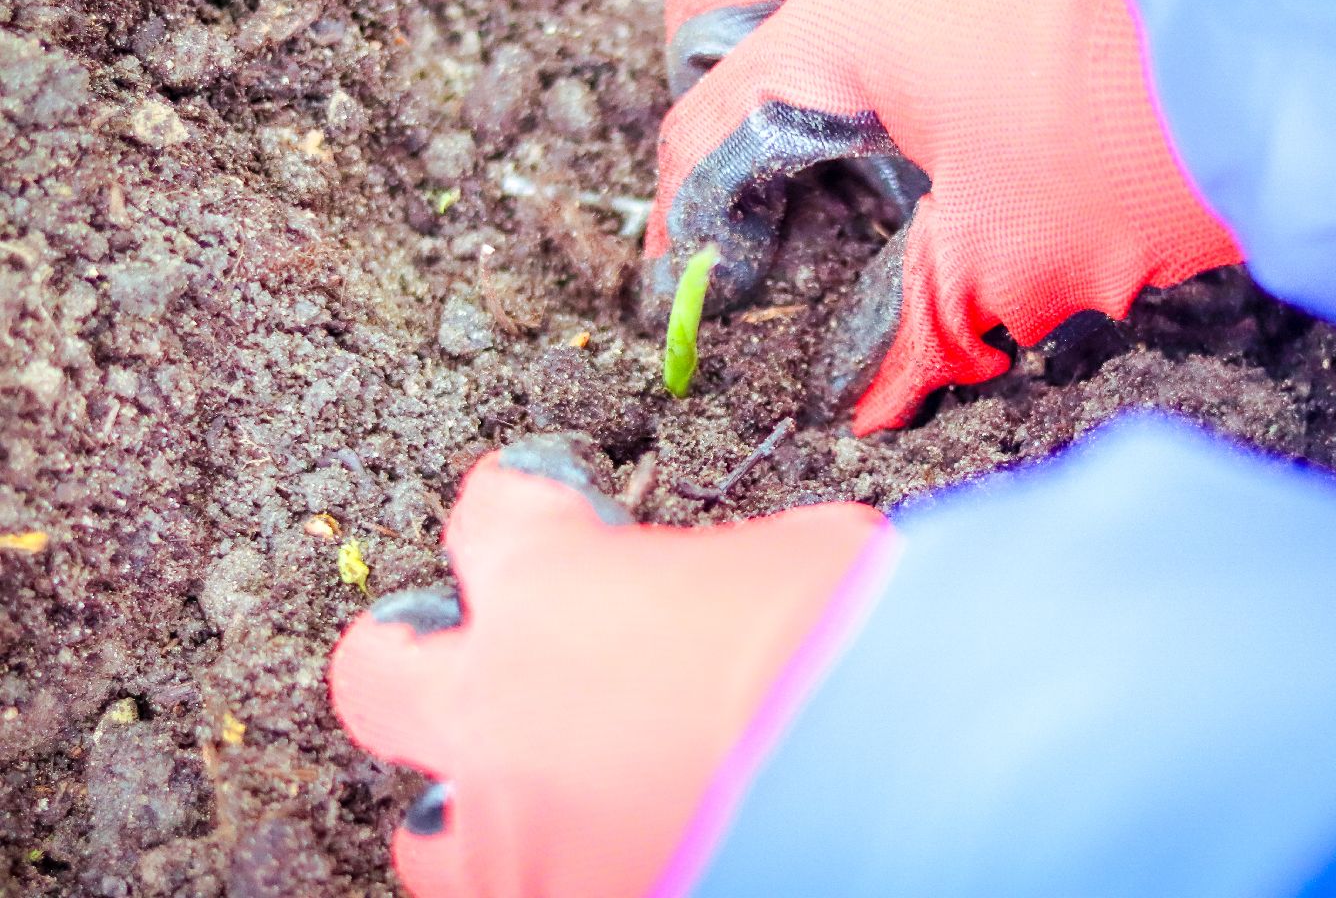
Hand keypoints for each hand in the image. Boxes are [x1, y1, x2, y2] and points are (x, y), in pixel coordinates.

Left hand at [328, 434, 889, 896]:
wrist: (926, 780)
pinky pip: (522, 895)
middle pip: (382, 670)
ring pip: (430, 834)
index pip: (490, 515)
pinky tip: (622, 850)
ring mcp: (524, 839)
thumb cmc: (870, 648)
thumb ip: (714, 576)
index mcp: (554, 588)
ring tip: (546, 795)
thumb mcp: (798, 557)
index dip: (524, 504)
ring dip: (480, 802)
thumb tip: (721, 595)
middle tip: (467, 649)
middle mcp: (504, 712)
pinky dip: (562, 872)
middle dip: (415, 651)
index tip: (548, 510)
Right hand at [646, 0, 1241, 432]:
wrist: (1301, 60)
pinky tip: (929, 136)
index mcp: (844, 19)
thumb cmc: (1141, 147)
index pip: (712, 119)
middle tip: (746, 192)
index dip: (685, 215)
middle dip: (704, 95)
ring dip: (794, 69)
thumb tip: (868, 402)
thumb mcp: (999, 264)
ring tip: (844, 178)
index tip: (685, 277)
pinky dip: (875, 51)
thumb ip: (909, 332)